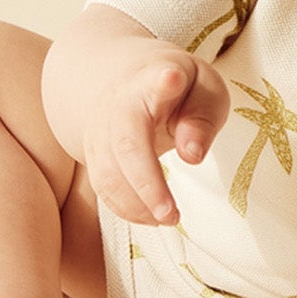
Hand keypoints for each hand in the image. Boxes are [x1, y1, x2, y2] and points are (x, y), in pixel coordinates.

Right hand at [86, 47, 229, 225]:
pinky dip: (127, 209)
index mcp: (154, 80)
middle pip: (126, 143)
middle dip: (147, 183)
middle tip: (171, 215)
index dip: (162, 81)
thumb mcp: (204, 90)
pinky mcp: (92, 155)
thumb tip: (191, 155)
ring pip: (108, 173)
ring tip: (169, 219)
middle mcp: (120, 104)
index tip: (170, 77)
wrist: (125, 81)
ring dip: (137, 205)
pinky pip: (103, 188)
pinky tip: (151, 217)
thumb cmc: (177, 90)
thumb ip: (202, 118)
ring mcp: (100, 130)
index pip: (155, 80)